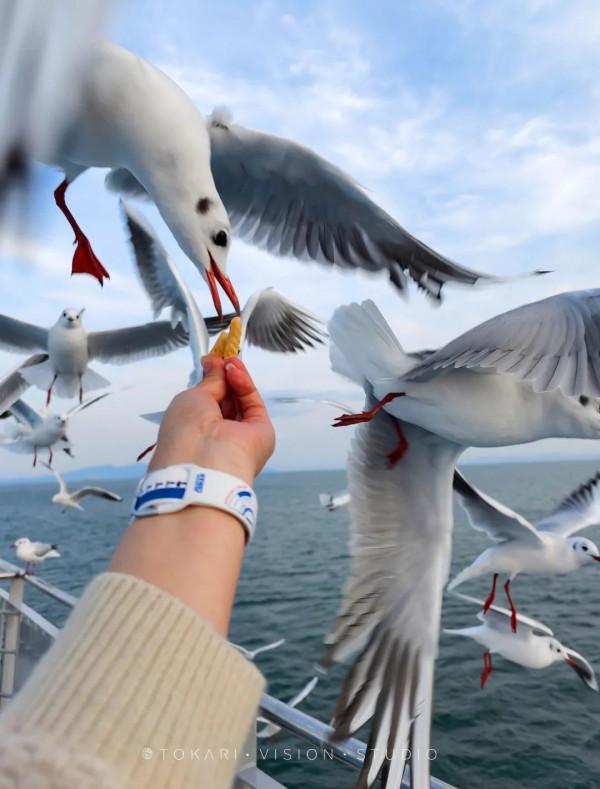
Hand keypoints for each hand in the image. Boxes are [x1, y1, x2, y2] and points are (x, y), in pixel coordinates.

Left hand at [148, 355, 274, 485]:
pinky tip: (235, 369)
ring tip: (229, 360)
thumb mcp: (191, 398)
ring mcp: (239, 435)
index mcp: (195, 432)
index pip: (207, 403)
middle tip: (221, 355)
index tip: (211, 360)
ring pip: (241, 399)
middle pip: (226, 400)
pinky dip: (245, 384)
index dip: (210, 380)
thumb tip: (216, 363)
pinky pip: (253, 403)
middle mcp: (218, 436)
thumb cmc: (185, 434)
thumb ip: (209, 381)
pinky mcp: (260, 434)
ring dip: (234, 377)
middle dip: (223, 376)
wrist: (203, 463)